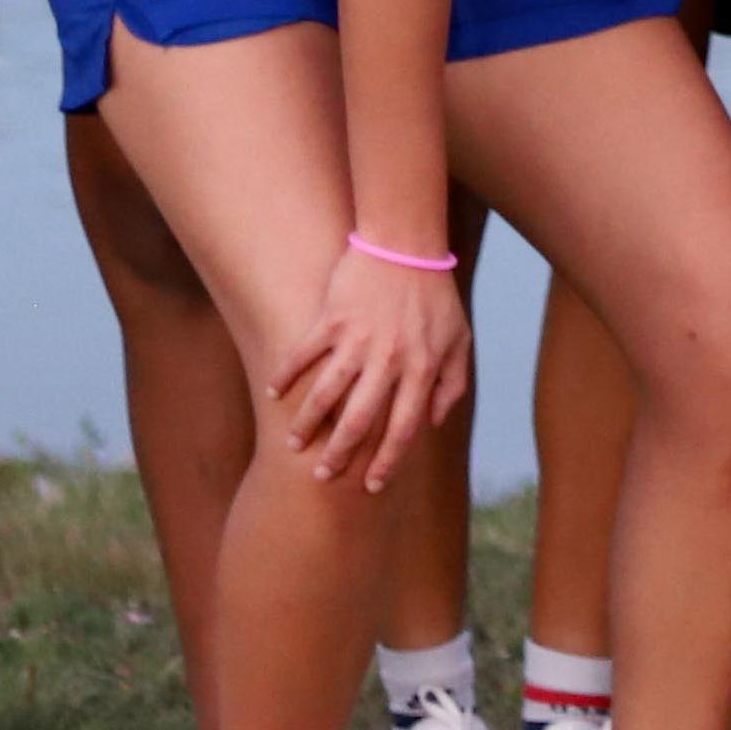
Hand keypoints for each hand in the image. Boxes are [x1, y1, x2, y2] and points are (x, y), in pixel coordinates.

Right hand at [273, 243, 473, 489]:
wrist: (406, 243)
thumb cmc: (435, 294)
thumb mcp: (458, 339)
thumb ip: (452, 383)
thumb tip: (433, 423)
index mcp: (421, 368)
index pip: (403, 429)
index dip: (387, 462)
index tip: (370, 485)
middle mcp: (388, 360)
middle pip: (358, 421)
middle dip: (339, 454)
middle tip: (321, 476)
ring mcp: (357, 340)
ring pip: (325, 394)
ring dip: (306, 424)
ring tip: (292, 445)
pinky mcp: (332, 319)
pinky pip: (302, 355)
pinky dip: (284, 375)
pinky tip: (272, 393)